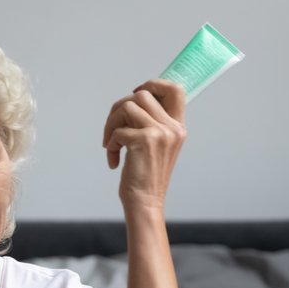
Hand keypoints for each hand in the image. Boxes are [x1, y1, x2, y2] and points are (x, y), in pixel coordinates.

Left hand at [102, 79, 186, 210]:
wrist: (145, 203)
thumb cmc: (146, 177)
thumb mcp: (156, 147)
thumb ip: (152, 124)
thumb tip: (132, 102)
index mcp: (178, 127)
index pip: (175, 89)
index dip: (153, 83)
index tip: (135, 92)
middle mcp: (173, 128)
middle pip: (141, 94)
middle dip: (119, 108)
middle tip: (112, 129)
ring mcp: (160, 133)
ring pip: (126, 106)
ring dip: (111, 124)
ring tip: (110, 144)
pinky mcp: (144, 141)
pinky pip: (118, 130)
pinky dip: (110, 145)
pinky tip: (114, 161)